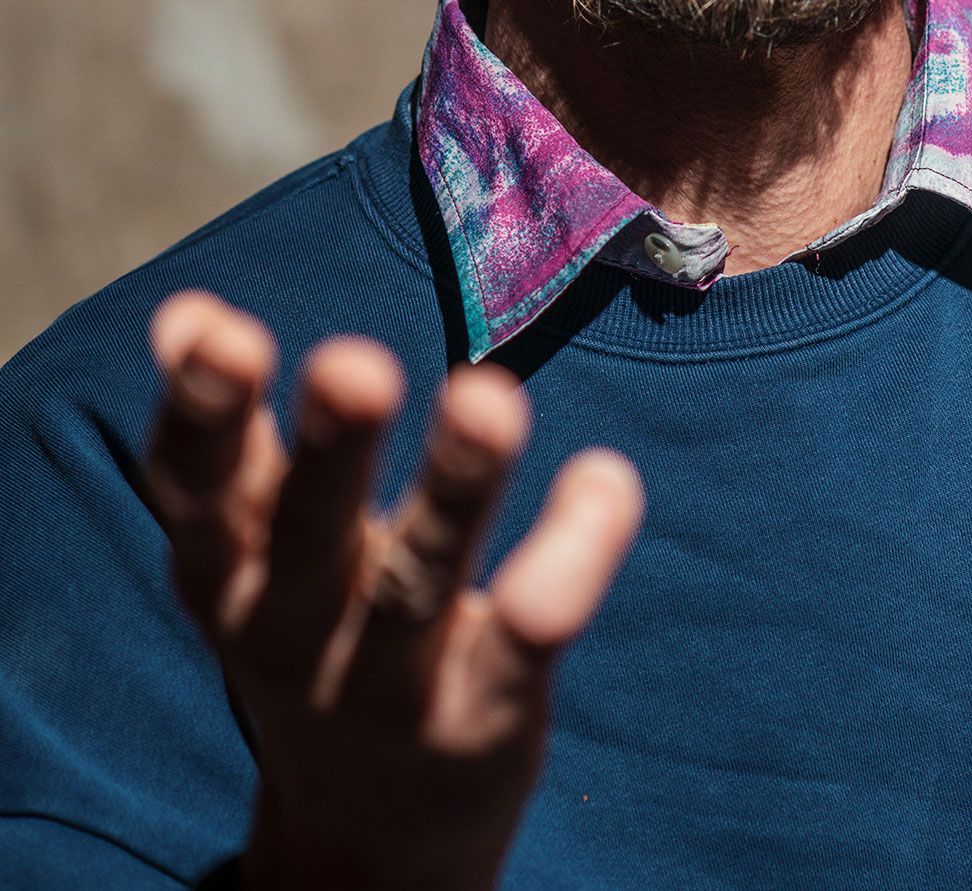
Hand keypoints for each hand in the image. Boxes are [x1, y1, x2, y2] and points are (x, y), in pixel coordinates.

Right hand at [146, 290, 644, 890]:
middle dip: (329, 452)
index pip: (198, 492)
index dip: (200, 416)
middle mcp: (293, 631)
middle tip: (353, 363)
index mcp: (227, 573)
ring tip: (489, 398)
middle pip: (307, 535)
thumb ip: (228, 440)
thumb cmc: (310, 632)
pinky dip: (569, 560)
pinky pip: (528, 637)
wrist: (370, 838)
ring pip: (420, 581)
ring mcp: (389, 685)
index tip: (215, 329)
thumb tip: (190, 308)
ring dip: (454, 491)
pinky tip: (606, 482)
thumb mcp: (249, 550)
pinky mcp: (485, 714)